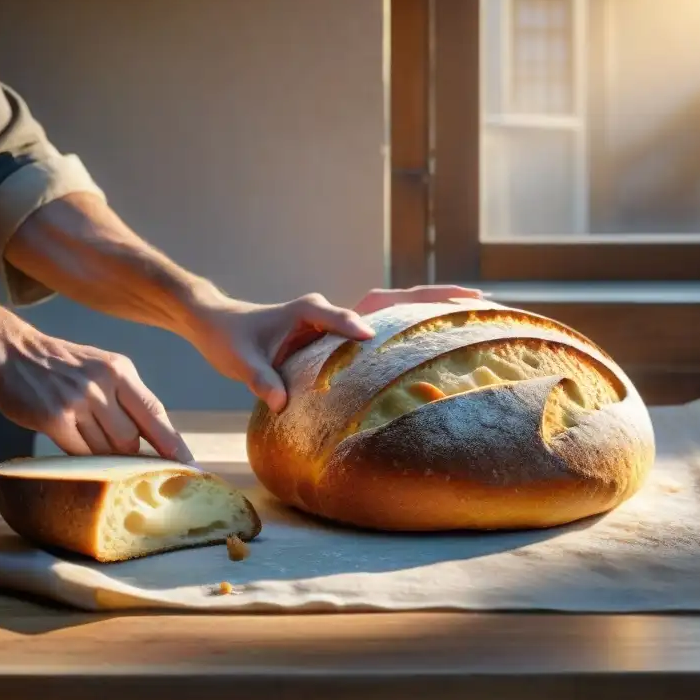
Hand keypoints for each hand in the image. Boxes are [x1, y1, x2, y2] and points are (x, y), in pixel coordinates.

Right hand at [0, 328, 192, 461]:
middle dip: (129, 454)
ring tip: (88, 438)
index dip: (173, 442)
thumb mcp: (105, 368)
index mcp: (121, 371)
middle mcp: (102, 384)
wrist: (13, 352)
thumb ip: (129, 398)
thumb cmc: (66, 367)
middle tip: (119, 452)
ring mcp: (77, 401)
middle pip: (131, 439)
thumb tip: (159, 439)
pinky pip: (80, 453)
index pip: (155, 412)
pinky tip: (74, 443)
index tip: (188, 463)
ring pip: (106, 449)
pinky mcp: (53, 418)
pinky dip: (81, 458)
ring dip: (102, 455)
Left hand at [189, 285, 482, 412]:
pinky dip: (418, 323)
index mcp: (306, 310)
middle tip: (474, 297)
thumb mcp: (238, 362)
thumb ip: (259, 379)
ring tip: (476, 306)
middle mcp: (330, 310)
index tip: (368, 335)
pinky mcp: (346, 331)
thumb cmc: (230, 339)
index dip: (351, 325)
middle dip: (430, 297)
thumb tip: (281, 402)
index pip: (335, 316)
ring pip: (395, 307)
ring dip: (434, 304)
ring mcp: (343, 318)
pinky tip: (446, 332)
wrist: (222, 324)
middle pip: (387, 299)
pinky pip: (388, 324)